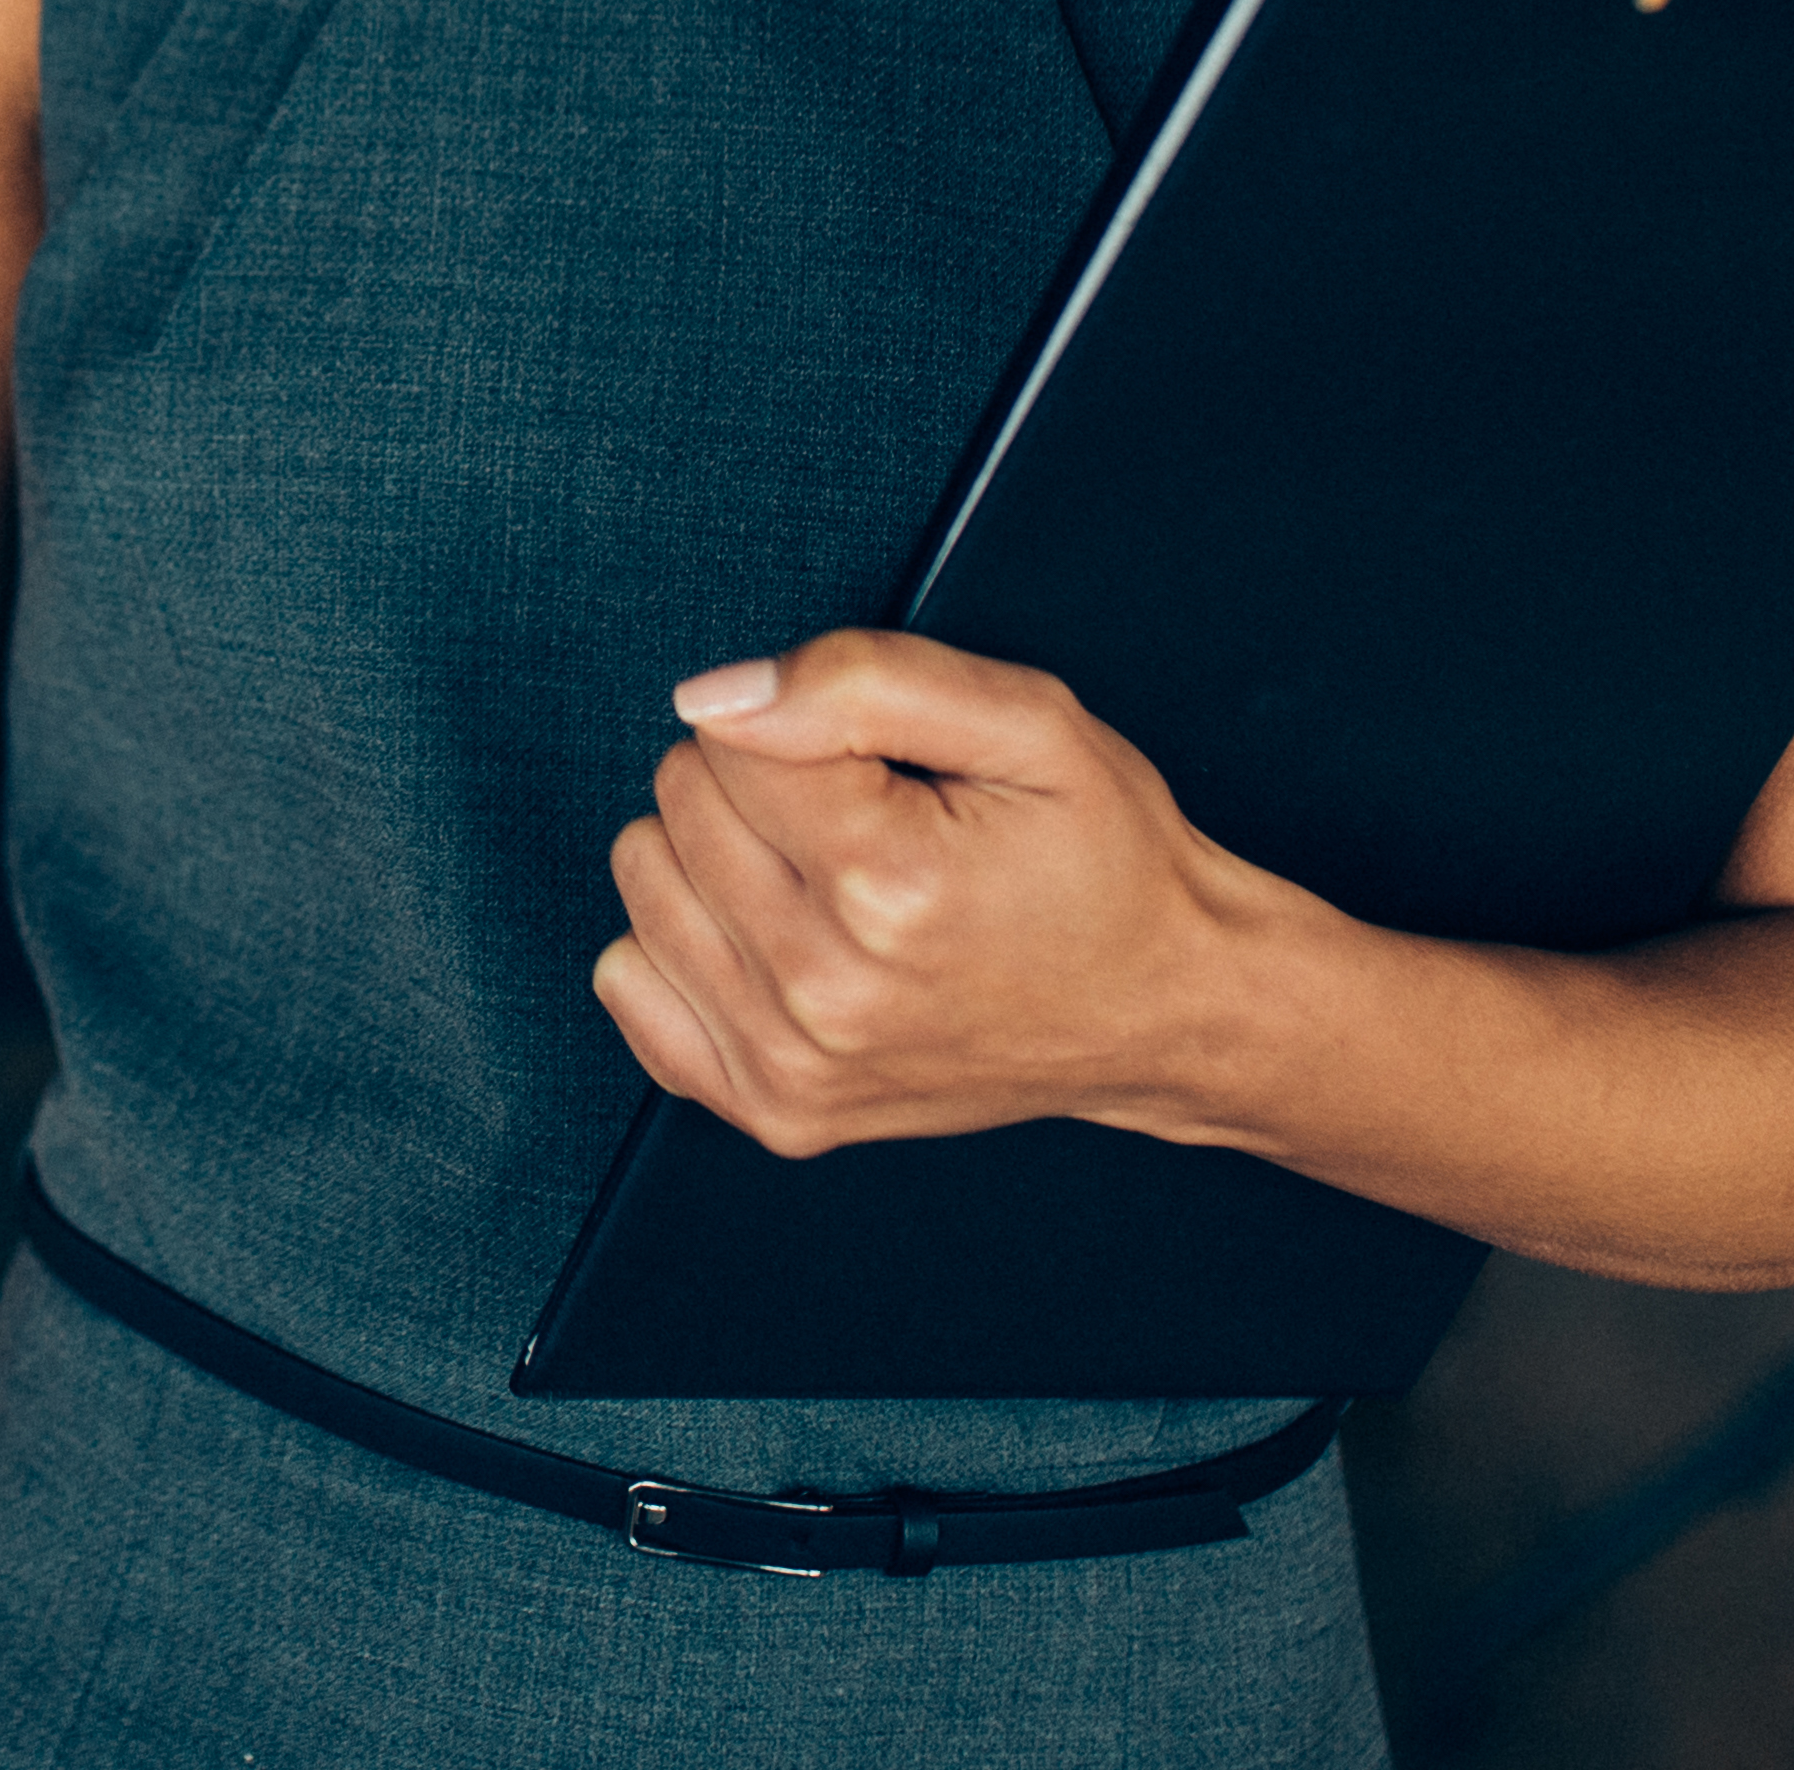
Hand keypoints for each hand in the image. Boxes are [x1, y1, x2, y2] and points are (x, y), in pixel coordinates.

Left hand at [588, 629, 1306, 1157]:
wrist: (1165, 1011)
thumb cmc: (1107, 861)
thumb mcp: (1028, 722)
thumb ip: (863, 679)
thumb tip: (714, 696)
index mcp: (891, 880)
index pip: (723, 738)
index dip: (803, 727)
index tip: (882, 769)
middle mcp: (830, 988)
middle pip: (678, 802)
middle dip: (757, 783)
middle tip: (866, 820)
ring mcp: (795, 1064)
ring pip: (644, 880)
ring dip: (718, 859)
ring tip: (828, 880)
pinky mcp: (777, 1113)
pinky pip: (629, 981)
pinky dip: (687, 945)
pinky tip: (777, 942)